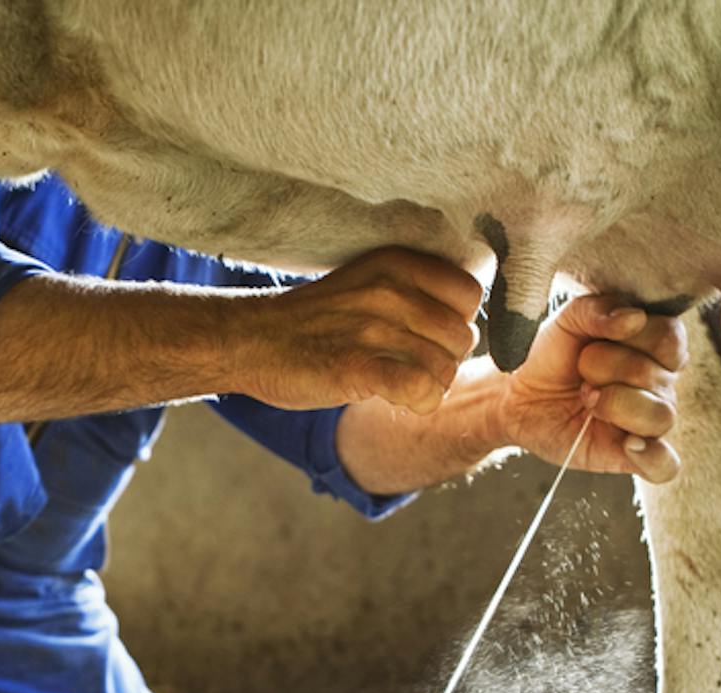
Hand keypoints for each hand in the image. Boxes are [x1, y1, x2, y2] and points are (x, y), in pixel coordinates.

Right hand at [230, 247, 481, 414]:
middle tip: (408, 366)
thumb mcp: (368, 282)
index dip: (456, 321)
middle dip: (443, 359)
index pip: (469, 294)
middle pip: (462, 336)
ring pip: (445, 368)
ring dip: (428, 386)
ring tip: (396, 383)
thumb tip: (467, 322)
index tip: (427, 336)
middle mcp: (390, 290)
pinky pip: (422, 389)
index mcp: (397, 263)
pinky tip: (395, 398)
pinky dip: (418, 402)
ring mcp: (374, 328)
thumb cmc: (313, 320)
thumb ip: (416, 291)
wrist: (250, 340)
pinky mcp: (357, 366)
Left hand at [498, 294, 687, 481]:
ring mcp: (648, 420)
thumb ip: (598, 309)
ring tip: (587, 400)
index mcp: (654, 345)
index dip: (632, 338)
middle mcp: (660, 383)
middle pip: (657, 376)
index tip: (594, 341)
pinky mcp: (632, 455)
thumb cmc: (550, 354)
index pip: (670, 338)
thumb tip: (634, 318)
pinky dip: (653, 457)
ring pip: (662, 416)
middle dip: (606, 370)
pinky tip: (628, 444)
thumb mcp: (567, 319)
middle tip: (581, 375)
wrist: (516, 395)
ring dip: (616, 405)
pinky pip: (665, 465)